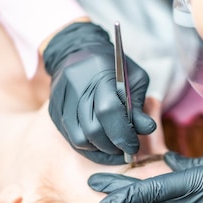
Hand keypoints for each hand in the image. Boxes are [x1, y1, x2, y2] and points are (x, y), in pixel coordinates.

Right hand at [43, 22, 155, 163]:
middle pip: (93, 129)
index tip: (133, 145)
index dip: (123, 133)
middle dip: (112, 146)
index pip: (108, 110)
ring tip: (113, 147)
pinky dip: (88, 146)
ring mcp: (61, 99)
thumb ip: (138, 104)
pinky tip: (100, 144)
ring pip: (80, 138)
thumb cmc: (112, 66)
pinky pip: (70, 137)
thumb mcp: (133, 78)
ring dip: (100, 149)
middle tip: (125, 149)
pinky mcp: (54, 111)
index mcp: (99, 72)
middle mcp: (76, 86)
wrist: (76, 52)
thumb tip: (147, 129)